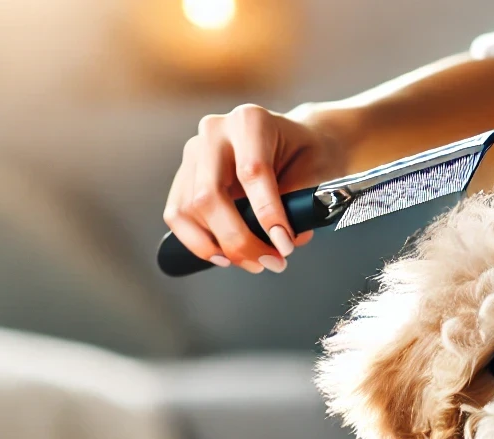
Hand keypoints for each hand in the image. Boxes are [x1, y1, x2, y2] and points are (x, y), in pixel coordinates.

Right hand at [162, 103, 348, 273]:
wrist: (295, 142)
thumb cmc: (307, 154)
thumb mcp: (316, 171)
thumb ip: (298, 204)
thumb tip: (279, 243)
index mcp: (250, 121)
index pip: (251, 172)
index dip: (267, 215)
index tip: (284, 246)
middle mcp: (215, 132)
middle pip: (209, 195)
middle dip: (239, 239)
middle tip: (269, 262)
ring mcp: (194, 153)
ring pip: (189, 210)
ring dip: (220, 246)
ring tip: (253, 262)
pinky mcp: (184, 175)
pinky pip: (177, 215)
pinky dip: (197, 242)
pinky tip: (223, 256)